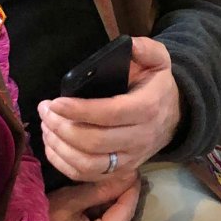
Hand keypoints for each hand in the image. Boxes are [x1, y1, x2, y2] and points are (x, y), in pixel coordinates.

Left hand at [38, 36, 180, 180]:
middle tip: (45, 111)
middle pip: (94, 142)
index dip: (80, 111)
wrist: (175, 117)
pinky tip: (52, 145)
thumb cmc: (158, 86)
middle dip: (62, 127)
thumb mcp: (159, 60)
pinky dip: (62, 163)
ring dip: (59, 147)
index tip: (56, 102)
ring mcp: (129, 159)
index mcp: (147, 108)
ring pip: (87, 163)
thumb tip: (128, 44)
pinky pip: (85, 175)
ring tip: (45, 126)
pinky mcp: (119, 172)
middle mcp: (140, 138)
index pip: (110, 114)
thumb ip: (145, 48)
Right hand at [48, 177, 141, 220]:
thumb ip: (101, 188)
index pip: (126, 210)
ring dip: (111, 209)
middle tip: (119, 172)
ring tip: (106, 186)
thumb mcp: (69, 200)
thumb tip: (128, 173)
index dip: (131, 186)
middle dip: (121, 196)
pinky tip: (95, 207)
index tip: (131, 167)